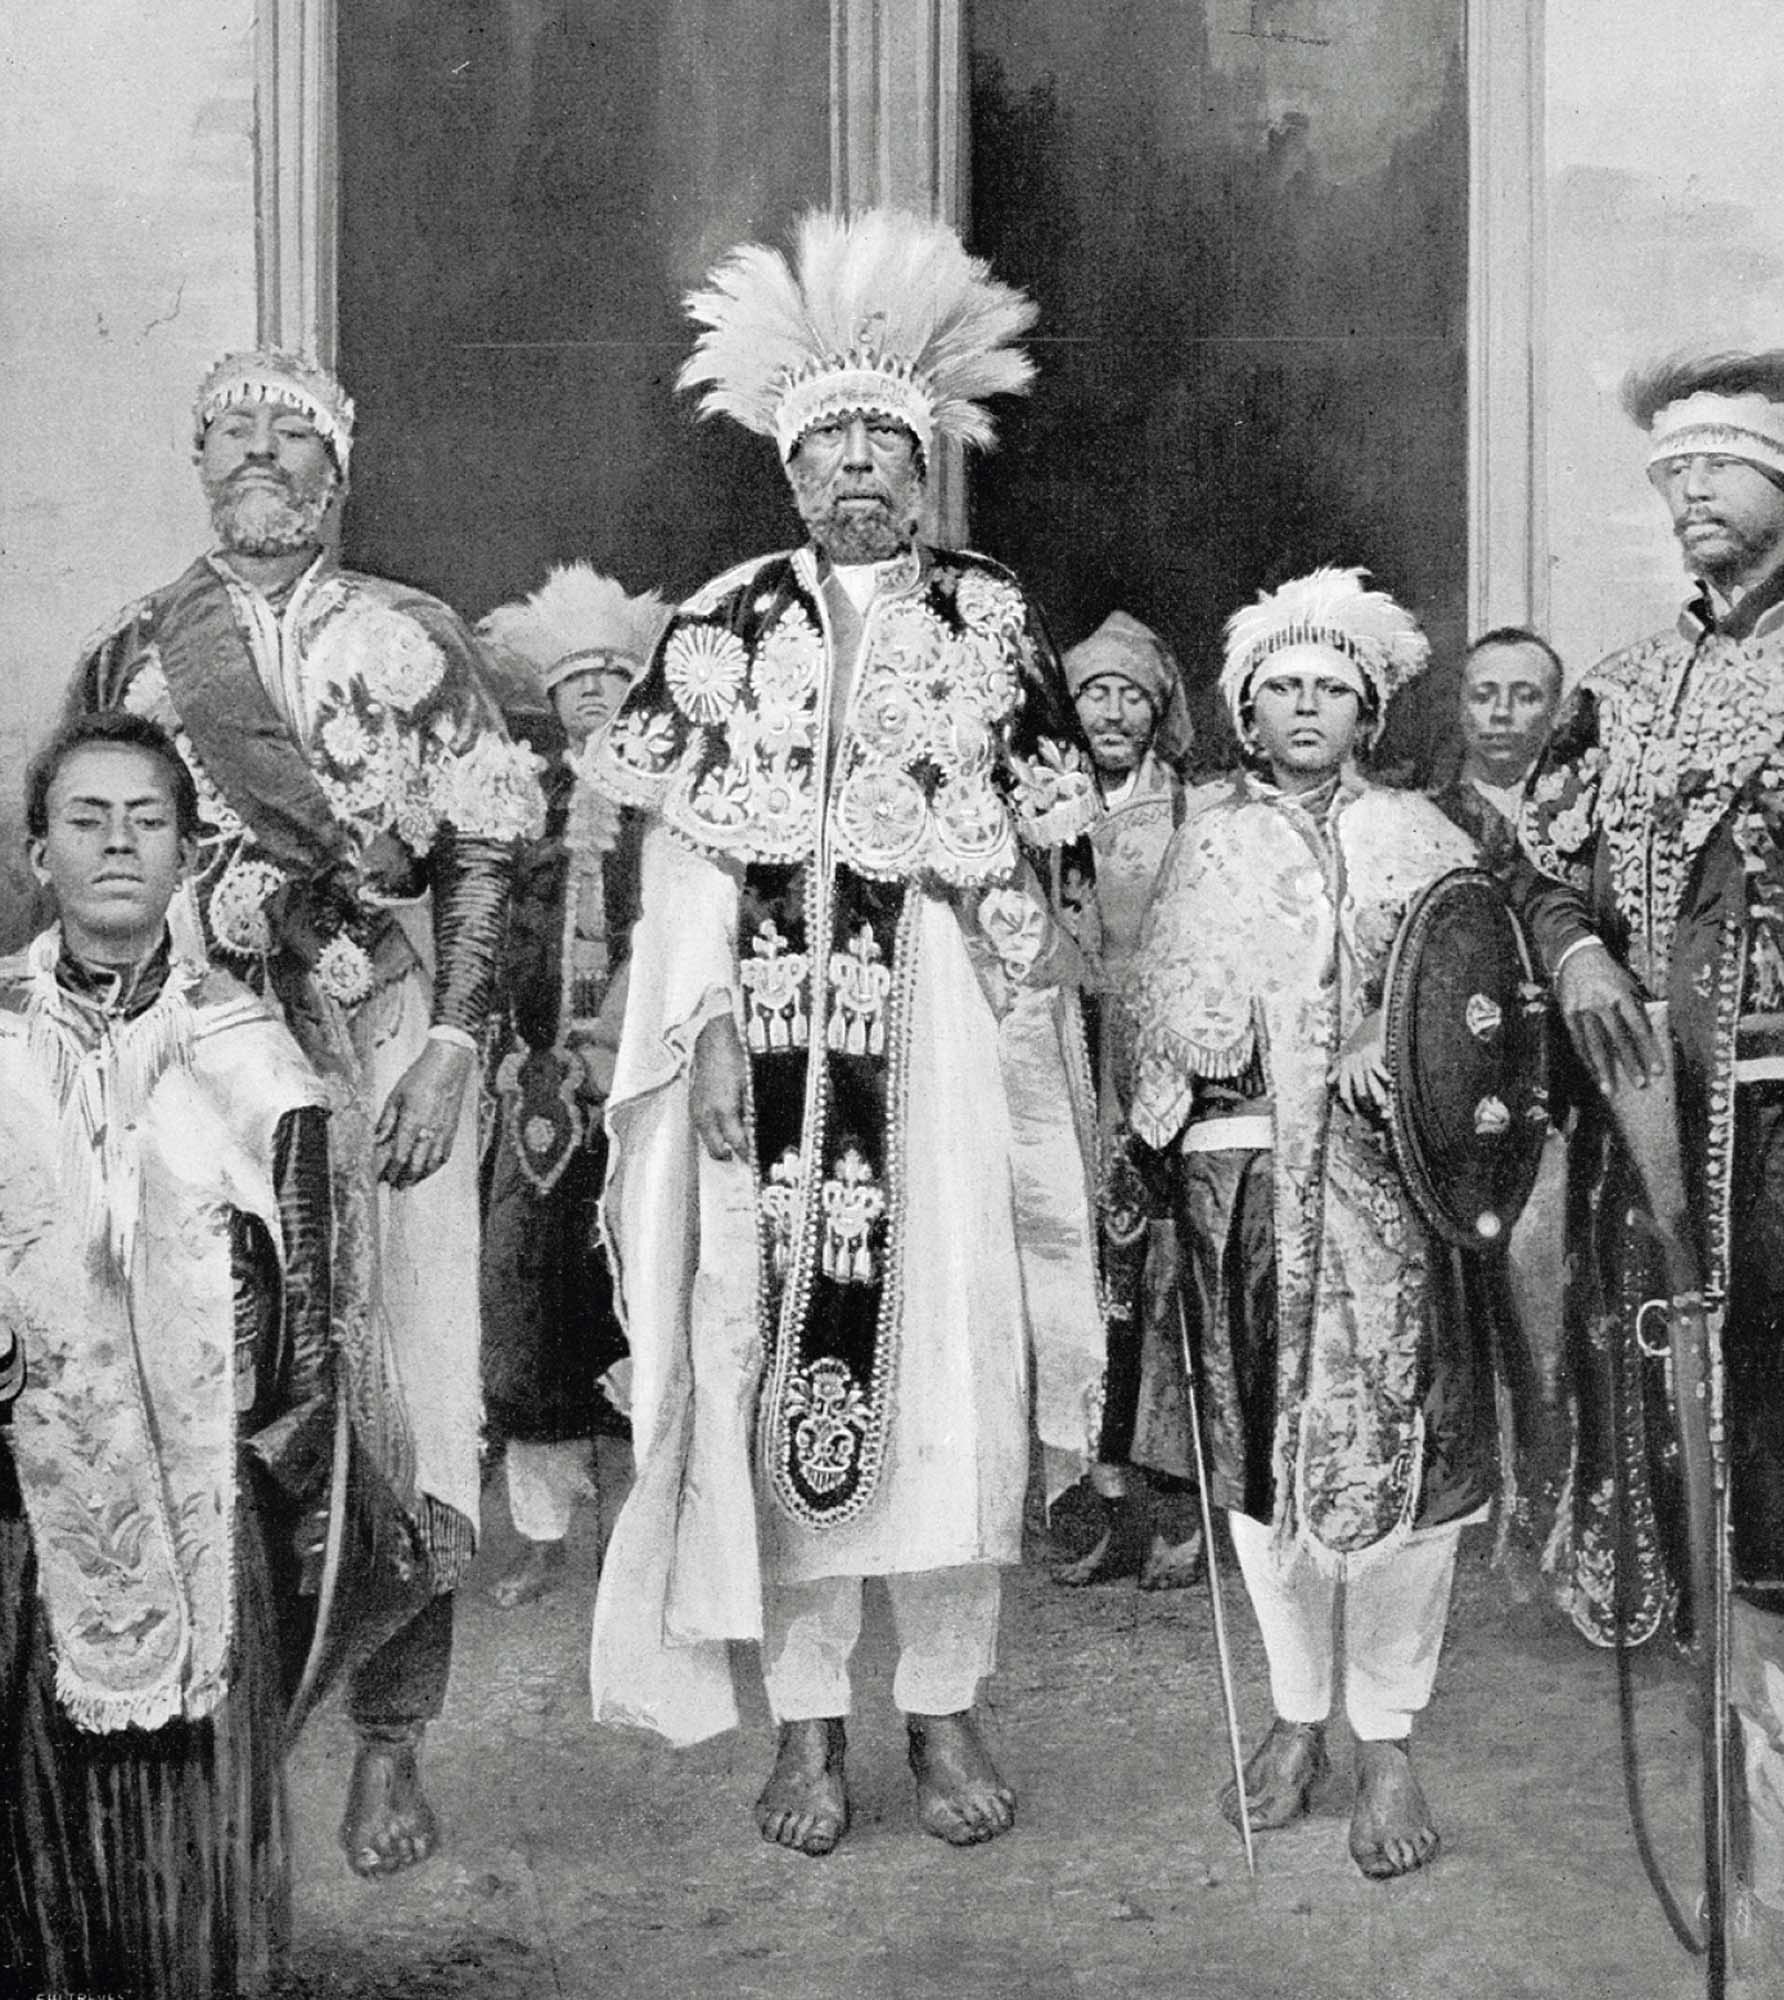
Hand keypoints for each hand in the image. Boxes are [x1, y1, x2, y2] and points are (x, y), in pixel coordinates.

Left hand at [374, 1038, 474, 1186]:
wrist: (447, 1068)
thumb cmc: (419, 1079)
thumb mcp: (395, 1097)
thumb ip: (386, 1121)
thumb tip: (376, 1140)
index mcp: (412, 1123)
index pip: (399, 1156)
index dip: (390, 1170)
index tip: (383, 1177)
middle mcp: (429, 1132)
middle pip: (416, 1166)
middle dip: (404, 1178)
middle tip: (395, 1185)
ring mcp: (443, 1133)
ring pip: (431, 1164)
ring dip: (419, 1176)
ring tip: (409, 1181)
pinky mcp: (452, 1131)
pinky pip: (444, 1156)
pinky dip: (434, 1166)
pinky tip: (427, 1168)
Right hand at [689, 1014, 748, 1162]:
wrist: (715, 1035)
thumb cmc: (735, 1055)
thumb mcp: (753, 1085)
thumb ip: (755, 1111)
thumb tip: (762, 1130)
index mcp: (723, 1109)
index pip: (736, 1143)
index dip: (748, 1153)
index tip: (758, 1159)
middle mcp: (706, 1113)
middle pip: (716, 1149)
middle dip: (732, 1154)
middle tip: (748, 1154)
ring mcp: (697, 1108)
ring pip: (708, 1139)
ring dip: (721, 1142)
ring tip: (738, 1140)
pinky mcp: (693, 1101)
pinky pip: (703, 1125)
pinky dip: (713, 1130)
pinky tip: (725, 1124)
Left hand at [1333, 1011, 1390, 1116]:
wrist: (1365, 1029)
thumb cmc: (1353, 1045)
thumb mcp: (1341, 1056)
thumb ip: (1336, 1070)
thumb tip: (1329, 1081)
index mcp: (1344, 1069)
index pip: (1344, 1090)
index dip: (1349, 1103)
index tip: (1354, 1112)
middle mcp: (1353, 1068)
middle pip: (1358, 1090)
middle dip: (1365, 1102)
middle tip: (1372, 1111)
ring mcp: (1363, 1062)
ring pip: (1369, 1082)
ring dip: (1377, 1094)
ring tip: (1382, 1104)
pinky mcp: (1373, 1056)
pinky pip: (1379, 1069)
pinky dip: (1385, 1076)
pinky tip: (1391, 1083)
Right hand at [1555, 939, 1659, 1094]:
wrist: (1576, 956)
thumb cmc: (1609, 973)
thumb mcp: (1628, 985)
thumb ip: (1636, 1009)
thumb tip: (1651, 1038)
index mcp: (1621, 995)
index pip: (1638, 1028)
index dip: (1649, 1050)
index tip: (1658, 1070)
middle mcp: (1601, 1004)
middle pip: (1617, 1040)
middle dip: (1629, 1064)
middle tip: (1639, 1085)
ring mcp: (1582, 1010)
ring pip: (1594, 1045)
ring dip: (1603, 1070)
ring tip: (1609, 1090)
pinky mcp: (1567, 1014)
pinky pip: (1578, 1041)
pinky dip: (1586, 1059)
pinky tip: (1593, 1073)